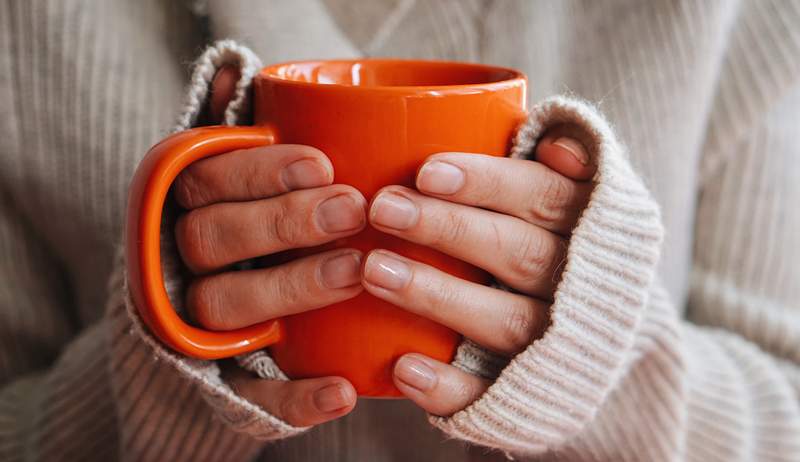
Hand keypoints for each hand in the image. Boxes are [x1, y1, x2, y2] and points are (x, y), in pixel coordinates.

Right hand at [175, 66, 361, 425]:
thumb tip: (236, 72)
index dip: (262, 172)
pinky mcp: (217, 380)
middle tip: (352, 209)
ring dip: (291, 289)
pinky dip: (294, 398)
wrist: (193, 335)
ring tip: (356, 274)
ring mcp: (193, 324)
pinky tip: (343, 392)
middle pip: (215, 239)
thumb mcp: (227, 179)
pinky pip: (247, 396)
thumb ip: (232, 134)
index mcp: (181, 207)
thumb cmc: (232, 231)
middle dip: (284, 223)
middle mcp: (180, 262)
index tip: (322, 162)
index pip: (209, 182)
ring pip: (226, 305)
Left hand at [361, 126, 595, 415]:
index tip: (425, 171)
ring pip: (506, 321)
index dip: (489, 183)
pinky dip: (450, 385)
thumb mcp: (577, 200)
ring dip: (439, 296)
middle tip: (383, 208)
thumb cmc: (564, 249)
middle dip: (450, 230)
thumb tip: (552, 142)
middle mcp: (582, 286)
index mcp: (595, 228)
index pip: (545, 196)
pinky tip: (403, 368)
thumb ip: (561, 168)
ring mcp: (558, 345)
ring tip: (375, 272)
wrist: (607, 342)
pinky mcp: (532, 395)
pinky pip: (493, 395)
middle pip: (521, 253)